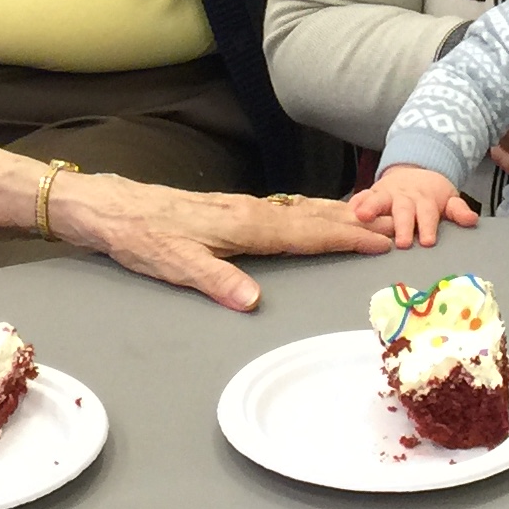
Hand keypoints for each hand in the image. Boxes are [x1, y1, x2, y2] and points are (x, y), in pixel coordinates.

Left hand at [53, 173, 396, 310]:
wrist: (108, 206)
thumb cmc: (139, 235)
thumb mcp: (173, 263)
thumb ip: (215, 280)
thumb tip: (253, 301)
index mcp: (244, 224)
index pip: (307, 233)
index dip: (347, 237)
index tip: (384, 241)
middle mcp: (250, 211)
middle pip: (314, 216)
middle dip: (358, 222)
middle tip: (400, 227)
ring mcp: (242, 208)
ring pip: (303, 210)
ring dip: (340, 215)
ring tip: (374, 217)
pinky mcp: (232, 210)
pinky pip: (287, 210)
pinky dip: (314, 211)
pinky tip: (318, 214)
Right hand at [350, 163, 476, 249]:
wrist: (415, 171)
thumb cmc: (431, 194)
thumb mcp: (448, 198)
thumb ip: (458, 210)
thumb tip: (472, 219)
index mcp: (425, 200)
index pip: (428, 214)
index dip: (428, 227)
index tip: (428, 241)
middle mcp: (405, 197)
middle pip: (403, 211)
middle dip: (402, 226)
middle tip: (402, 242)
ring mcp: (387, 193)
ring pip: (379, 200)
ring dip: (371, 207)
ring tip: (362, 217)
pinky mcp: (372, 192)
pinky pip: (362, 196)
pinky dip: (356, 202)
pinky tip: (348, 209)